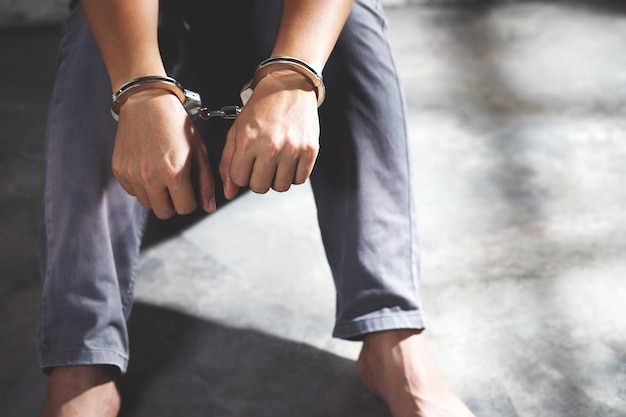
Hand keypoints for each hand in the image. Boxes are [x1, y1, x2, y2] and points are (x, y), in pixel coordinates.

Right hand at [112, 89, 215, 218]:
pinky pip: (132, 192)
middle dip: (174, 203)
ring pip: (148, 204)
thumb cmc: (176, 124)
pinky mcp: (119, 170)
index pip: (185, 209)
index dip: (191, 201)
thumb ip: (205, 182)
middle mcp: (151, 177)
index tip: (190, 189)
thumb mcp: (199, 150)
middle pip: (164, 213)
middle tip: (176, 185)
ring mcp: (132, 174)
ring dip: (157, 195)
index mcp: (174, 172)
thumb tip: (209, 208)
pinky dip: (141, 185)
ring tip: (162, 174)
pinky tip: (148, 167)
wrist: (147, 102)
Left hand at [219, 70, 319, 198]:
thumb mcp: (237, 131)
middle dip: (257, 179)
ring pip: (281, 187)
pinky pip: (299, 180)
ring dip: (276, 178)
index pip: (239, 179)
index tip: (246, 163)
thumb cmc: (261, 108)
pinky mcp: (310, 150)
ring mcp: (292, 149)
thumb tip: (229, 192)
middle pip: (259, 187)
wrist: (289, 86)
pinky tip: (289, 159)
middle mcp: (270, 146)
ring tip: (276, 161)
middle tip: (261, 163)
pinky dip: (293, 174)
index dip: (241, 174)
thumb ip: (228, 162)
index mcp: (248, 140)